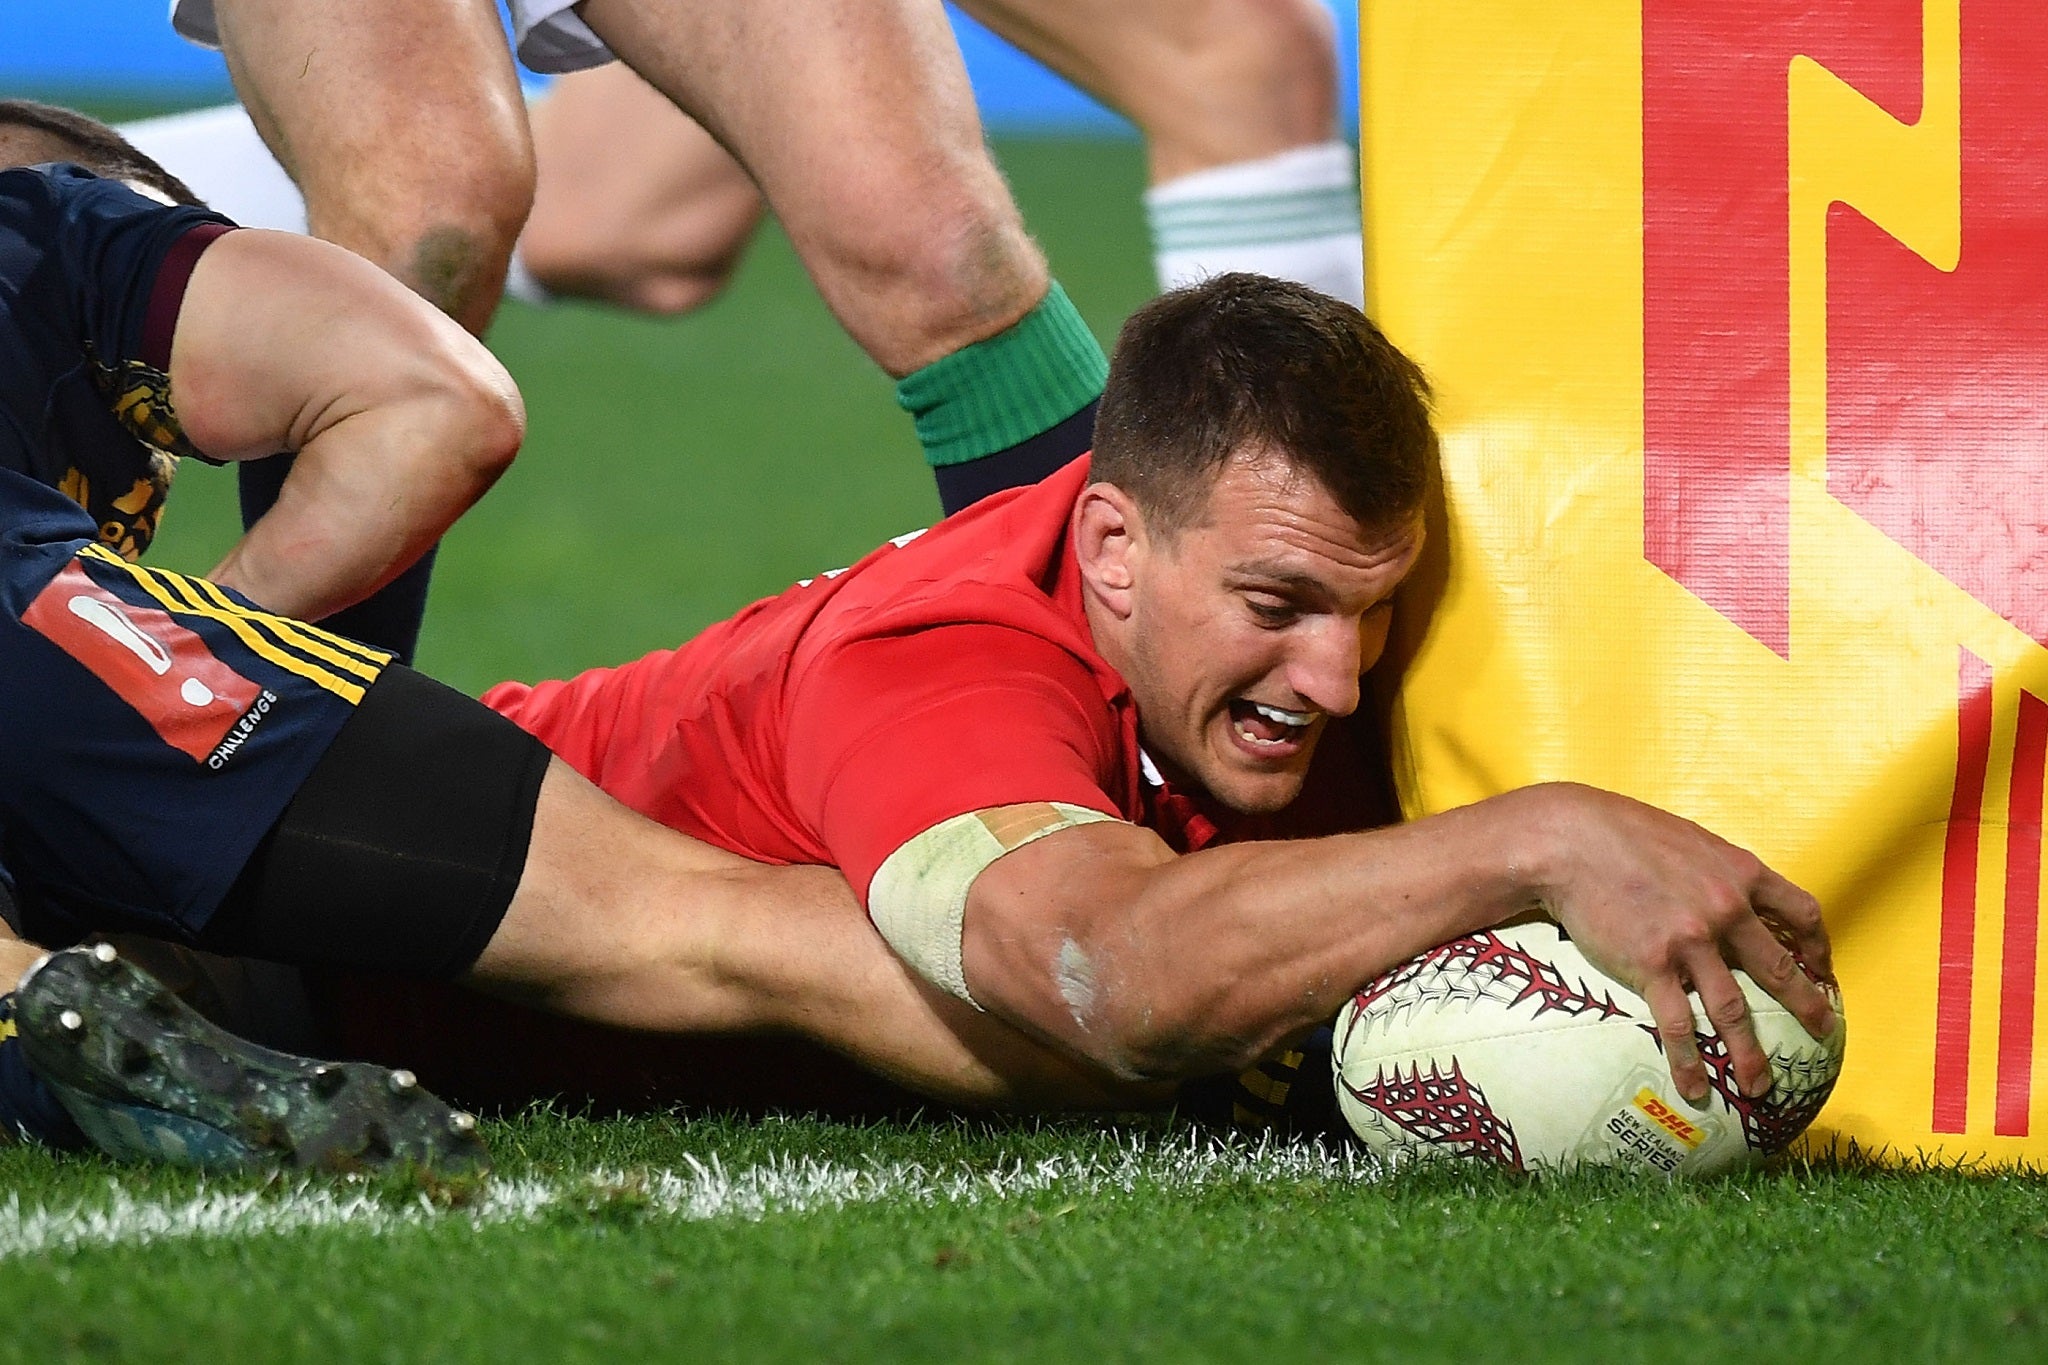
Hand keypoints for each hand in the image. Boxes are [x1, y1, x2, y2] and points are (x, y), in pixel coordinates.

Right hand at [1505, 783, 1837, 1103]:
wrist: (1568, 841)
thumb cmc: (1620, 831)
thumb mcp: (1686, 840)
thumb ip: (1713, 867)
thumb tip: (1721, 886)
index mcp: (1739, 873)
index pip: (1801, 912)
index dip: (1817, 944)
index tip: (1820, 965)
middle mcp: (1726, 909)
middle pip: (1780, 969)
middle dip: (1808, 1007)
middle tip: (1824, 1033)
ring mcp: (1691, 940)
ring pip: (1734, 1009)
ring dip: (1750, 1054)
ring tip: (1760, 1087)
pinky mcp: (1651, 964)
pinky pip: (1678, 1023)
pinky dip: (1689, 1061)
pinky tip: (1694, 1087)